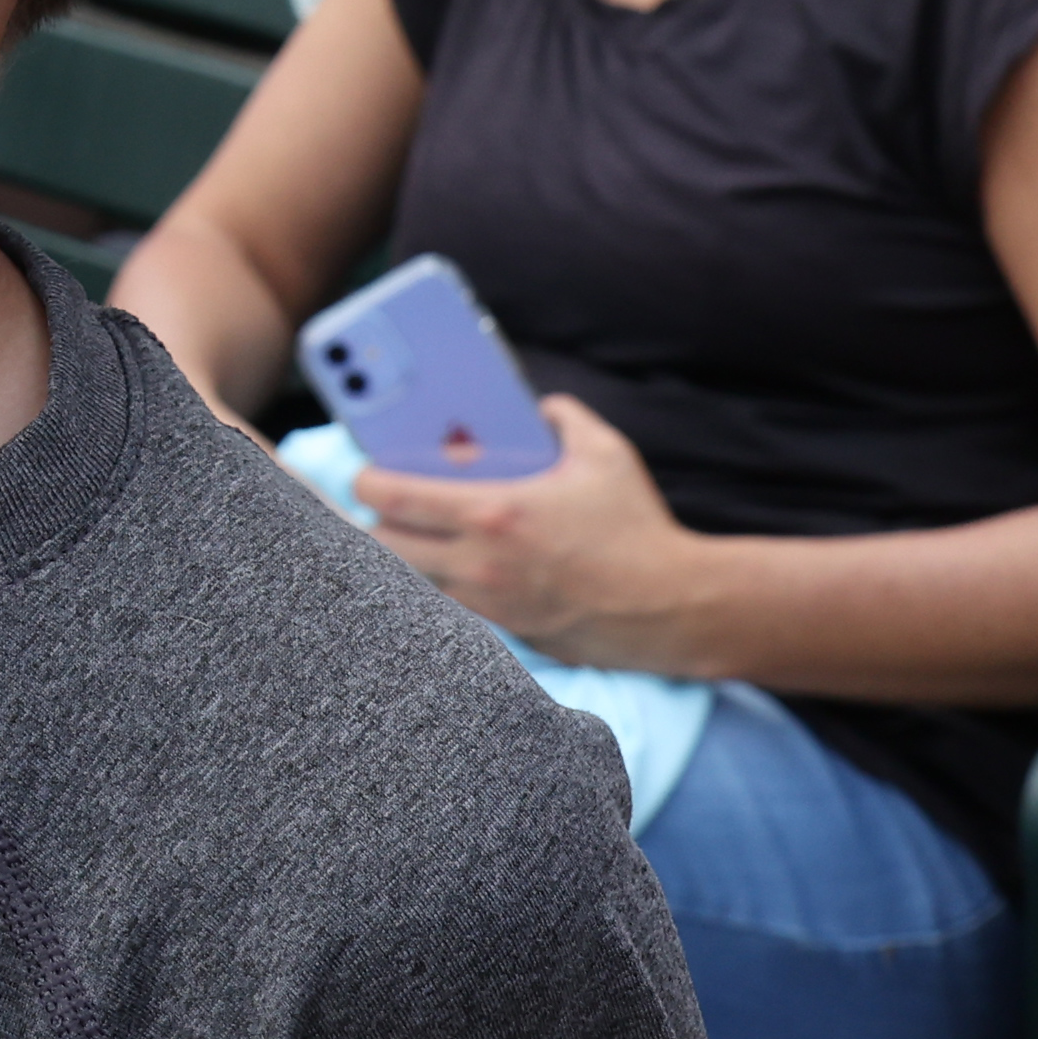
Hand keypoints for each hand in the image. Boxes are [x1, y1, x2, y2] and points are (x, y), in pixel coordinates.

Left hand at [349, 396, 701, 671]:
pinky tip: (452, 566)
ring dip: (404, 558)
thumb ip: (564, 416)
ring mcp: (488, 605)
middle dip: (375, 521)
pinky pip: (444, 609)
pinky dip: (435, 587)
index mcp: (495, 513)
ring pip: (408, 583)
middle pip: (384, 546)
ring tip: (415, 533)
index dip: (367, 480)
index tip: (367, 470)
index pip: (394, 498)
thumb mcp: (606, 453)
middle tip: (386, 504)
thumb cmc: (637, 528)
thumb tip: (537, 405)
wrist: (670, 608)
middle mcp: (480, 564)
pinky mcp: (503, 632)